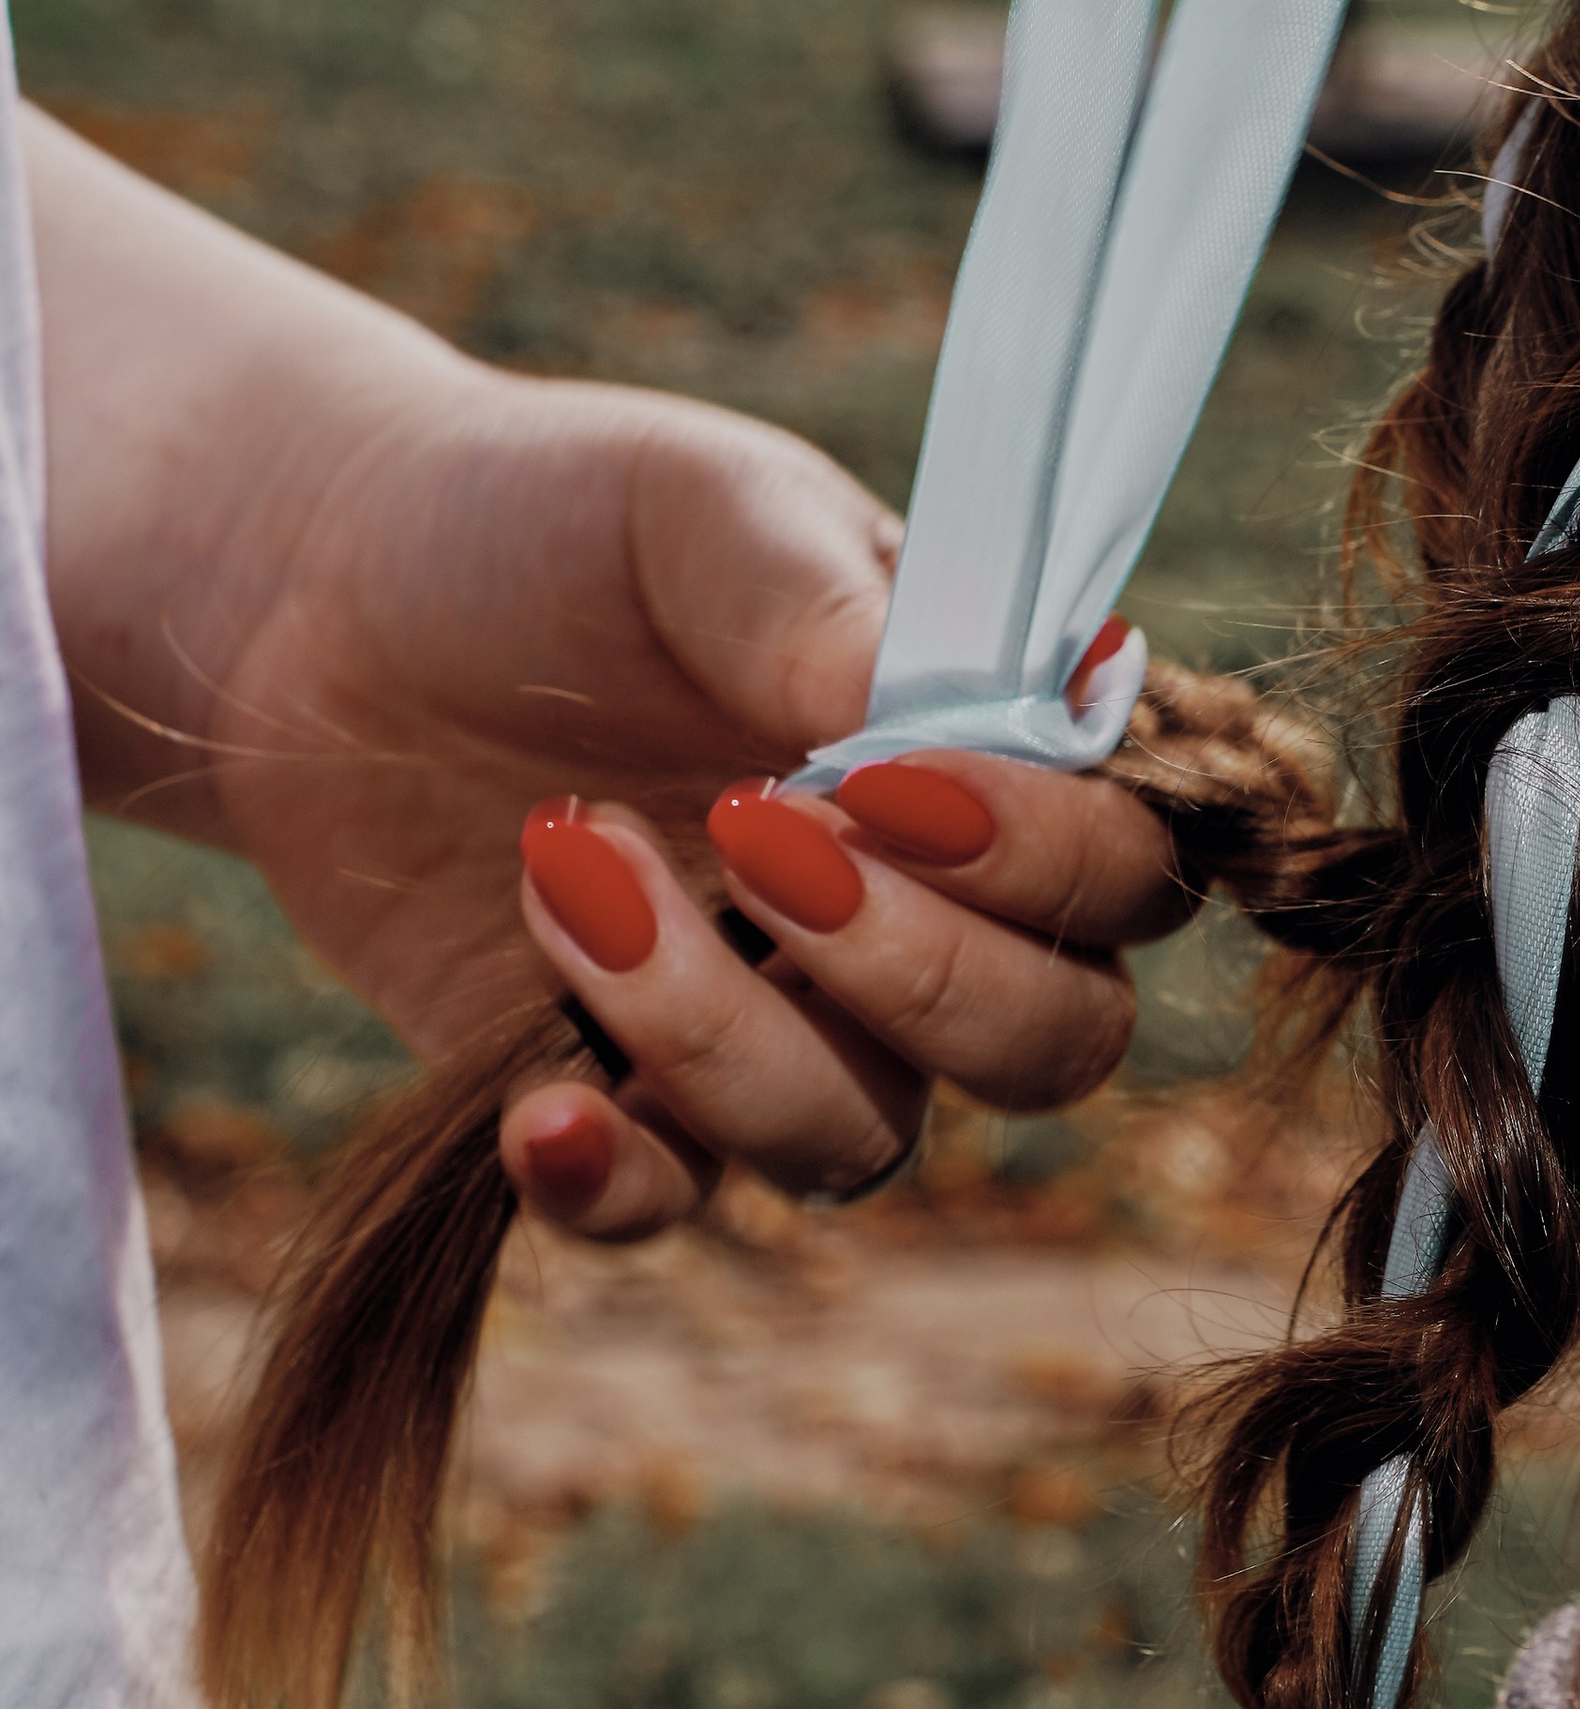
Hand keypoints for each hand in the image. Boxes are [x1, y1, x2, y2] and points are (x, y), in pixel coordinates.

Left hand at [230, 382, 1183, 1232]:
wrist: (325, 587)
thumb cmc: (557, 522)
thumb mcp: (693, 503)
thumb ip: (811, 599)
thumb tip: (903, 715)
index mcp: (990, 762)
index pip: (1125, 871)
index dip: (1043, 861)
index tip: (883, 779)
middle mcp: (926, 918)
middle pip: (1051, 1044)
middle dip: (920, 973)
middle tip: (751, 832)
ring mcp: (784, 1024)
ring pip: (859, 1136)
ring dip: (722, 1033)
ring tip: (573, 863)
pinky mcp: (624, 1097)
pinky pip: (666, 1205)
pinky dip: (613, 1180)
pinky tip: (543, 1108)